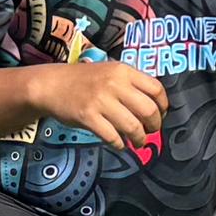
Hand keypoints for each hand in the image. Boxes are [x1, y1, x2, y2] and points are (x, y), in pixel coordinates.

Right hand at [30, 57, 167, 148]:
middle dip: (154, 126)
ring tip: (138, 142)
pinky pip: (112, 136)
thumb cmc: (84, 80)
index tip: (161, 114)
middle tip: (151, 132)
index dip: (163, 105)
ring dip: (140, 138)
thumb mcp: (110, 72)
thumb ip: (130, 84)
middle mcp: (115, 84)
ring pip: (132, 126)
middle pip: (148, 110)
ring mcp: (101, 101)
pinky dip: (120, 144)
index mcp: (124, 71)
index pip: (156, 88)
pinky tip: (120, 144)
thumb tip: (153, 107)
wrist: (52, 85)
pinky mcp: (88, 117)